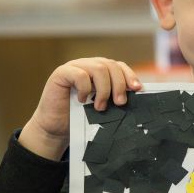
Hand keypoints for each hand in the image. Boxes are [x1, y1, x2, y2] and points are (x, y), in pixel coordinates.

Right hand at [19, 58, 141, 159]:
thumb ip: (115, 97)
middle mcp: (88, 65)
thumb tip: (137, 96)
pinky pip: (79, 74)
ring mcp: (75, 67)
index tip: (137, 89)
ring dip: (104, 89)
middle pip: (111, 66)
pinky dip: (85, 88)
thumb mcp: (102, 106)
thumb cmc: (81, 117)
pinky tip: (82, 100)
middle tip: (120, 103)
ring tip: (100, 106)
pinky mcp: (62, 73)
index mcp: (100, 71)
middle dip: (119, 85)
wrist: (56, 127)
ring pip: (98, 68)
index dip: (129, 75)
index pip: (119, 66)